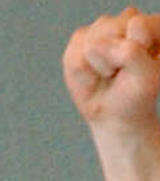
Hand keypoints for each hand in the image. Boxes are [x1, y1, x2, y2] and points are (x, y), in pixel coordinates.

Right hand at [63, 8, 159, 132]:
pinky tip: (92, 75)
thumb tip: (95, 44)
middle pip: (113, 29)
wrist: (114, 114)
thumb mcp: (144, 77)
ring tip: (107, 74)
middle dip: (114, 59)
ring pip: (93, 42)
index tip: (139, 68)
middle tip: (120, 73)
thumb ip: (130, 52)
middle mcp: (127, 20)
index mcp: (151, 24)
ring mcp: (102, 28)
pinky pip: (75, 55)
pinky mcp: (80, 40)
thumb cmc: (135, 95)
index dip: (136, 50)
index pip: (137, 25)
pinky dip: (82, 73)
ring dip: (98, 67)